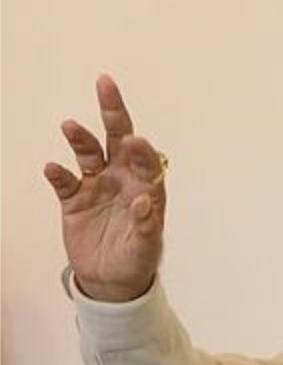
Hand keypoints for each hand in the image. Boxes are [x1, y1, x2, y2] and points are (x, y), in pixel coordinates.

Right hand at [44, 75, 167, 302]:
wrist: (111, 280)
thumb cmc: (137, 259)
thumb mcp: (147, 247)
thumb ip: (148, 225)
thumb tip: (146, 202)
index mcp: (147, 188)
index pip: (148, 161)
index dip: (142, 150)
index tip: (135, 141)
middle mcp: (123, 180)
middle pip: (118, 140)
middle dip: (114, 113)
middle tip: (106, 84)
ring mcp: (97, 186)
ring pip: (89, 153)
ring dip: (81, 139)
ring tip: (70, 126)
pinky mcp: (74, 198)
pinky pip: (64, 181)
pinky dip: (58, 174)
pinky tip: (52, 168)